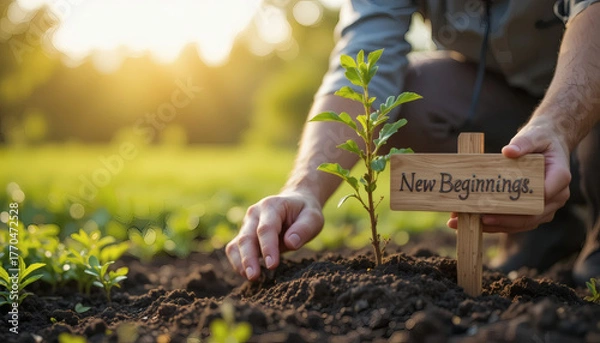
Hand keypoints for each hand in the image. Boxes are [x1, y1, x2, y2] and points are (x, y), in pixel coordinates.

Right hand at [225, 189, 323, 280]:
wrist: (295, 204)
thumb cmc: (304, 213)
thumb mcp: (313, 217)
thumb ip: (303, 229)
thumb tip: (290, 243)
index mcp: (272, 206)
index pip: (266, 228)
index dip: (268, 247)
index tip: (272, 265)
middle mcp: (255, 214)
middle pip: (247, 237)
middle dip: (249, 258)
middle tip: (253, 276)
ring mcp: (247, 224)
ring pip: (237, 244)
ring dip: (240, 262)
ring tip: (250, 278)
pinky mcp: (244, 235)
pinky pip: (234, 249)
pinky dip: (237, 262)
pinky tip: (246, 274)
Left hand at [447, 121, 570, 232]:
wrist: (548, 144)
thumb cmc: (541, 139)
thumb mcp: (533, 136)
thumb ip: (523, 143)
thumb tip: (508, 151)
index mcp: (559, 176)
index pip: (543, 195)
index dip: (522, 204)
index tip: (500, 206)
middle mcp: (556, 196)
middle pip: (531, 215)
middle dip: (504, 219)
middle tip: (480, 218)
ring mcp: (546, 206)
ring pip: (523, 223)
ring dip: (496, 225)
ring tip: (471, 222)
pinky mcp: (534, 211)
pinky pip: (517, 222)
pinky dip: (497, 223)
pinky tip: (476, 222)